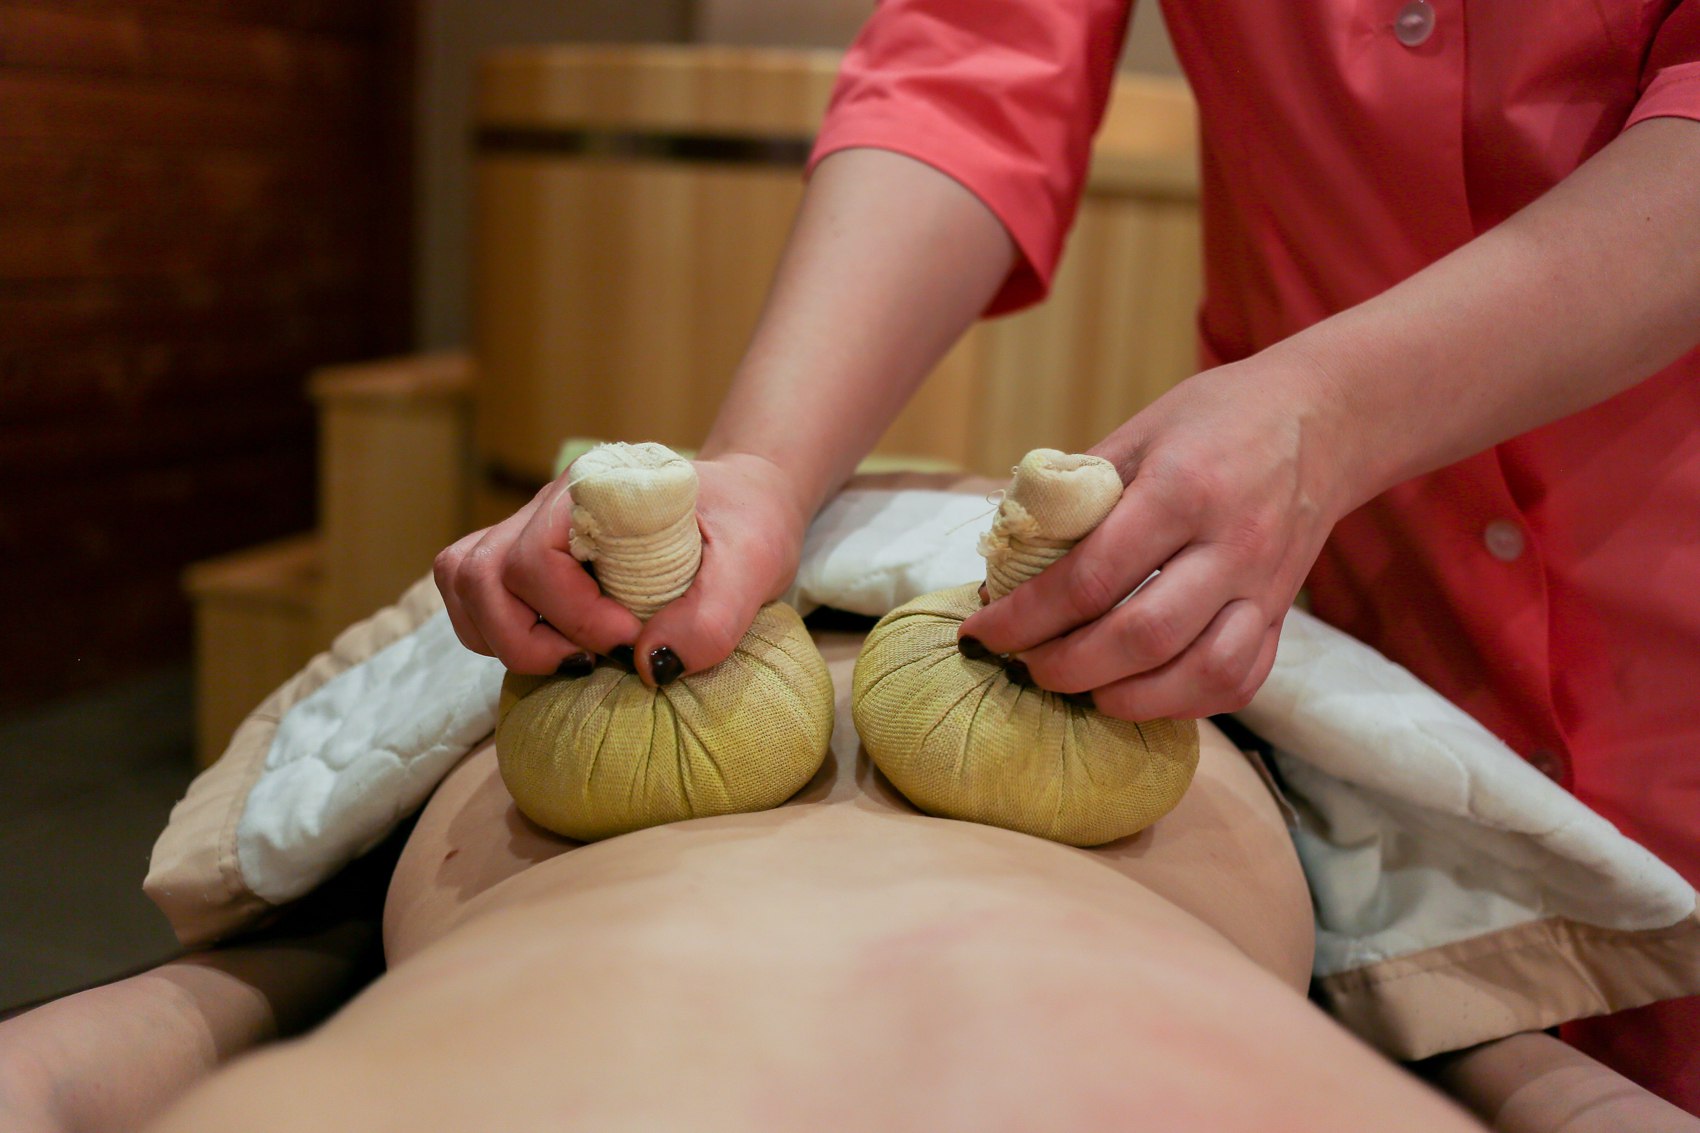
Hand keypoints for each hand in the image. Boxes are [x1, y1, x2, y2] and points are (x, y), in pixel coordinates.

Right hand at [435, 453, 808, 683]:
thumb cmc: (747, 525)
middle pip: (480, 574)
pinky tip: (554, 646)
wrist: (743, 506)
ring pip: (464, 581)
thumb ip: (715, 615)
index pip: (534, 555)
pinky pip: (470, 594)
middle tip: (597, 658)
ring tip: (572, 656)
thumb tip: (651, 666)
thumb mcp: (754, 563)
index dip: (571, 612)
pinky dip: (494, 633)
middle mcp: (549, 506)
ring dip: (504, 638)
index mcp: (596, 490)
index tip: (629, 637)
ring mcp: (527, 530)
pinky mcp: (524, 560)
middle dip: (530, 638)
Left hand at [958, 352, 1354, 719]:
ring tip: (1079, 688)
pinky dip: (1183, 702)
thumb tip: (1011, 553)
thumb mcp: (1139, 431)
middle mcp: (1231, 545)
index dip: (1026, 618)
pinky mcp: (1285, 615)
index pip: (1091, 577)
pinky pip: (1239, 681)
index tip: (981, 632)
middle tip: (1025, 665)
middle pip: (1141, 637)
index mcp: (1182, 489)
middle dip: (1066, 666)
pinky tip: (1140, 691)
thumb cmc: (1217, 418)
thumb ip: (1078, 492)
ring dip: (1126, 698)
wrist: (1325, 417)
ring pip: (1198, 673)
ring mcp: (1266, 587)